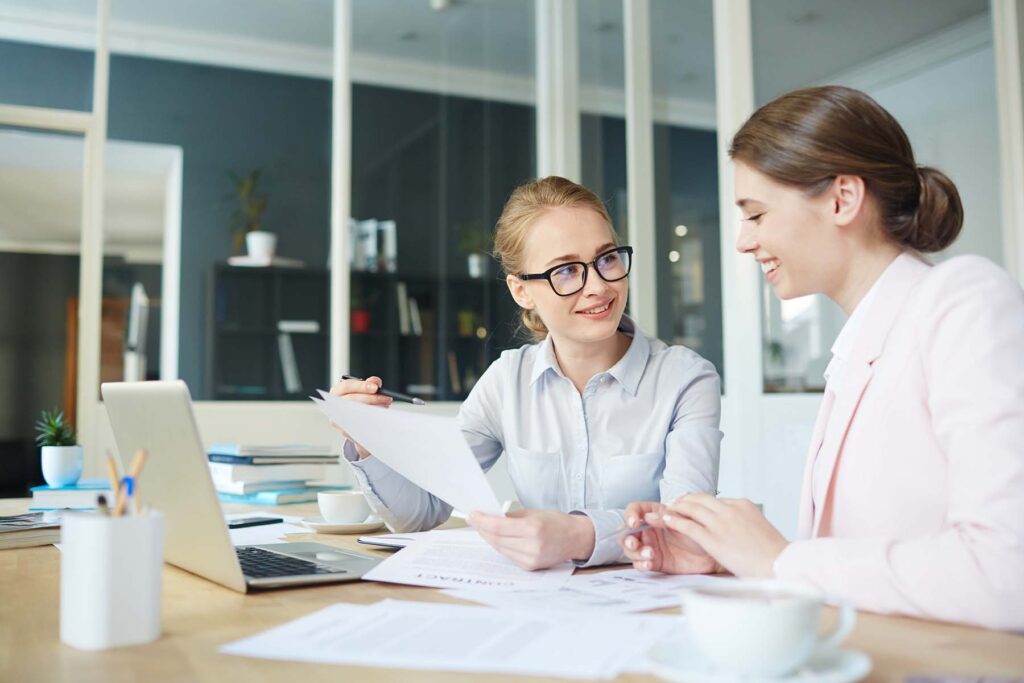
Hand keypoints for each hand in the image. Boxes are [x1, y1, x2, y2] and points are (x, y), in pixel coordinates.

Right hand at [328, 375, 391, 458]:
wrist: (356, 418)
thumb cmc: (360, 399)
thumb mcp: (364, 389)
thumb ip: (370, 383)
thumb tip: (375, 382)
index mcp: (336, 392)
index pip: (346, 386)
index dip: (361, 386)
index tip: (376, 388)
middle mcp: (335, 406)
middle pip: (352, 401)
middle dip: (372, 398)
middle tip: (386, 398)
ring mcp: (338, 420)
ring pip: (355, 415)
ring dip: (373, 411)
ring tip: (385, 407)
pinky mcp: (346, 432)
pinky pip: (359, 428)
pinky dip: (371, 423)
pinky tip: (381, 419)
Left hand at [467, 509, 594, 570]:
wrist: (575, 538)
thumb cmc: (556, 522)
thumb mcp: (534, 513)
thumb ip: (511, 516)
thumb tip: (489, 517)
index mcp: (533, 529)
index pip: (498, 527)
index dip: (482, 521)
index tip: (473, 515)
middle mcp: (532, 546)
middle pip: (496, 539)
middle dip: (482, 529)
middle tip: (474, 520)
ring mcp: (531, 559)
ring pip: (500, 548)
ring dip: (489, 538)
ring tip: (482, 527)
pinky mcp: (530, 567)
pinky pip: (508, 555)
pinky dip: (500, 546)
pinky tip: (496, 538)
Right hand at [620, 501, 716, 574]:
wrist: (712, 551)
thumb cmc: (700, 530)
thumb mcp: (684, 519)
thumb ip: (667, 518)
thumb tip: (648, 517)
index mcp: (654, 514)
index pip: (634, 510)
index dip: (630, 515)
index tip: (634, 523)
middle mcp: (649, 530)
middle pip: (627, 533)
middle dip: (627, 538)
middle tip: (634, 543)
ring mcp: (651, 546)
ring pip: (631, 550)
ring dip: (636, 552)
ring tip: (649, 554)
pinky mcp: (655, 562)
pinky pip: (641, 564)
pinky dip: (641, 564)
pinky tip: (649, 563)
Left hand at [660, 493, 788, 577]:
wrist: (780, 564)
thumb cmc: (773, 553)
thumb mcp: (760, 527)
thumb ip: (745, 522)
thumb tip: (737, 526)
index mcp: (743, 505)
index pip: (716, 499)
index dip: (700, 501)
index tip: (692, 504)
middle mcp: (730, 510)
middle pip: (701, 498)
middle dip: (685, 499)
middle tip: (675, 502)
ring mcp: (721, 524)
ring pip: (692, 508)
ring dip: (677, 507)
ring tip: (667, 509)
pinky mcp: (714, 539)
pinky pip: (689, 526)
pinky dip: (675, 521)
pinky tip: (666, 520)